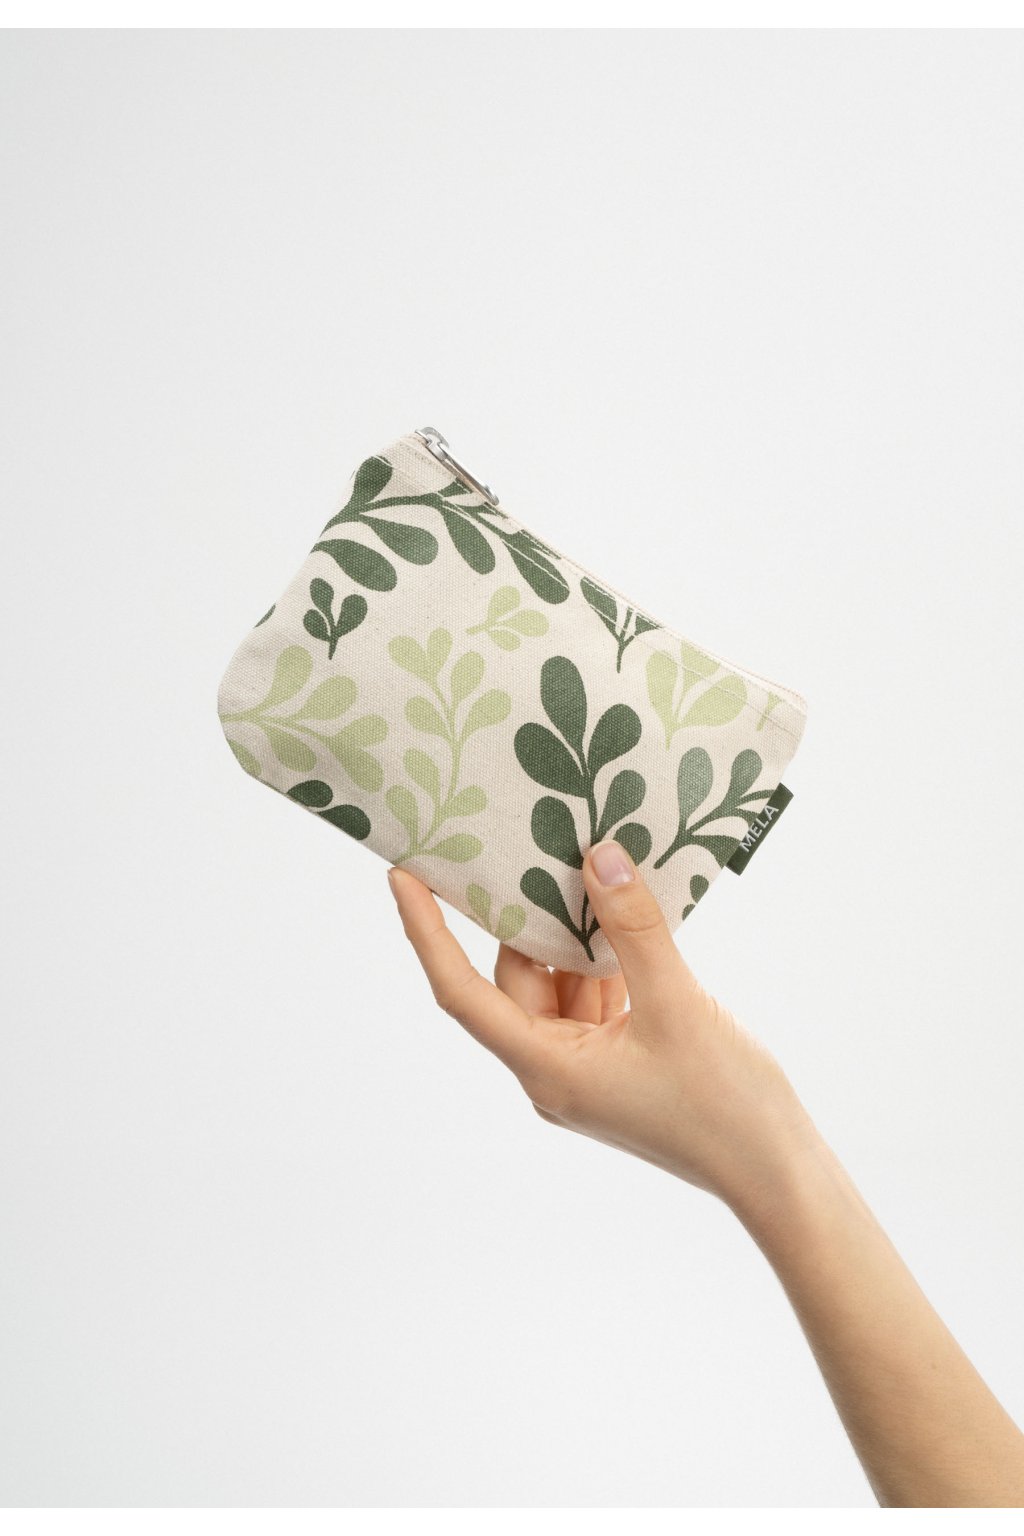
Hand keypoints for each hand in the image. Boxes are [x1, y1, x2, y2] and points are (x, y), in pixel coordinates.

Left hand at [388, 839, 817, 1213]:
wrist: (776, 1172)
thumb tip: (598, 856)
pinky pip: (593, 998)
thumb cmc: (724, 1106)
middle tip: (533, 846)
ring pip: (558, 985)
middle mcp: (554, 1070)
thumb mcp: (677, 1004)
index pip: (462, 993)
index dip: (427, 933)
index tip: (403, 877)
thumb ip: (634, 929)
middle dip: (527, 916)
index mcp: (546, 1069)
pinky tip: (628, 916)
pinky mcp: (619, 1062)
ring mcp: (587, 1069)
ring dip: (574, 935)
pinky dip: (606, 959)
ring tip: (590, 870)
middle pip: (517, 980)